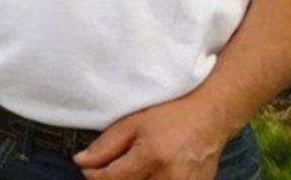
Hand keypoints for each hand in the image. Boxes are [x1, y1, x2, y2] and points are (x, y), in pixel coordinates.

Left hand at [74, 98, 227, 179]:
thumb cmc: (169, 116)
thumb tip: (81, 162)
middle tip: (104, 171)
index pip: (113, 178)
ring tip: (126, 171)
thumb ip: (105, 145)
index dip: (93, 175)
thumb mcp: (132, 123)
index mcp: (153, 157)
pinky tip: (144, 175)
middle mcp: (170, 178)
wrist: (209, 119)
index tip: (85, 168)